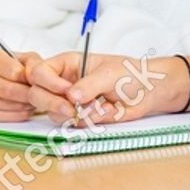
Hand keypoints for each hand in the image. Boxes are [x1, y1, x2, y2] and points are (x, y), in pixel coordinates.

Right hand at [0, 48, 44, 120]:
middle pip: (8, 90)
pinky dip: (21, 113)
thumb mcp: (26, 58)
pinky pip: (7, 117)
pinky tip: (25, 106)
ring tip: (32, 98)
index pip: (13, 72)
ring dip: (26, 104)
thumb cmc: (15, 67)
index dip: (28, 78)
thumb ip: (33, 65)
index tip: (35, 79)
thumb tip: (34, 79)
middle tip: (37, 92)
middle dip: (27, 93)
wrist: (2, 78)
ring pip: (8, 105)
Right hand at [27, 50, 183, 124]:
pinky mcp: (81, 117)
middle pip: (39, 95)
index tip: (65, 90)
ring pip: (56, 114)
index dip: (47, 82)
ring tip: (103, 104)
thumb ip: (90, 84)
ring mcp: (71, 102)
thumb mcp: (111, 73)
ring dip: (80, 113)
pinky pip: (75, 124)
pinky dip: (93, 120)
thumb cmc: (131, 73)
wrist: (150, 92)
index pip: (40, 71)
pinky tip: (110, 110)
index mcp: (67, 64)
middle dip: (54, 104)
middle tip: (71, 109)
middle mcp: (64, 83)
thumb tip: (71, 96)